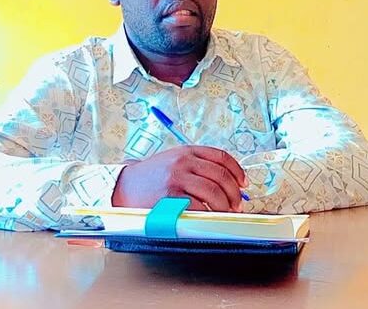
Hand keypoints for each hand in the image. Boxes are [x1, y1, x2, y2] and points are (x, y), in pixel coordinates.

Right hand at [112, 146, 246, 211]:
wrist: (125, 185)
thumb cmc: (151, 176)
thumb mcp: (173, 160)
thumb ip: (197, 166)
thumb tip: (228, 182)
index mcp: (186, 151)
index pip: (221, 157)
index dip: (236, 171)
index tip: (243, 183)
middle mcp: (183, 162)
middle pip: (221, 176)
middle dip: (234, 193)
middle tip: (237, 204)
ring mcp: (177, 179)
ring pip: (214, 192)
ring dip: (225, 206)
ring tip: (226, 212)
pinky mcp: (170, 197)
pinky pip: (200, 206)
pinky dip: (209, 214)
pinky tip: (210, 216)